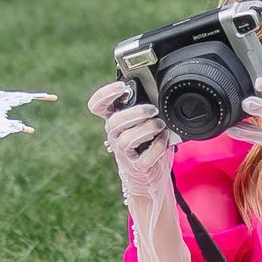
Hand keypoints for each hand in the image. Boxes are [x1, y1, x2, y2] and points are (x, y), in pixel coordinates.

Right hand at [90, 79, 171, 201]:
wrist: (147, 174)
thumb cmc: (145, 143)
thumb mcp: (140, 122)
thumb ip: (142, 107)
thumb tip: (155, 88)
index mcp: (114, 121)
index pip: (97, 107)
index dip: (103, 95)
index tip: (121, 87)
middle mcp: (114, 136)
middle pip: (113, 122)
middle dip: (135, 113)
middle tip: (153, 110)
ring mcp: (123, 153)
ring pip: (127, 140)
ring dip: (148, 129)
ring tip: (161, 125)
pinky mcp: (137, 167)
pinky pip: (145, 158)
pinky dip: (157, 147)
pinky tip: (164, 139)